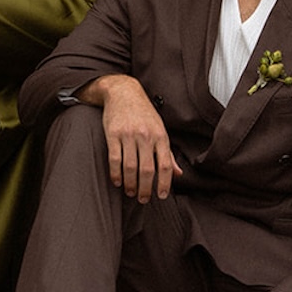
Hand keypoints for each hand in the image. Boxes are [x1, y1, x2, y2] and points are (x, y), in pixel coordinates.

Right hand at [88, 76, 181, 202]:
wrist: (123, 91)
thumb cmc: (144, 113)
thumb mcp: (160, 129)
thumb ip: (168, 153)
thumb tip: (178, 174)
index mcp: (160, 136)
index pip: (165, 165)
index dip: (164, 184)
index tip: (161, 196)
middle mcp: (146, 136)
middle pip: (147, 170)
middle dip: (145, 189)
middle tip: (143, 199)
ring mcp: (128, 135)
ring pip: (130, 167)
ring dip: (130, 184)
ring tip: (130, 192)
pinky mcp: (113, 134)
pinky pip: (114, 159)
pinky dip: (116, 174)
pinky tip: (117, 181)